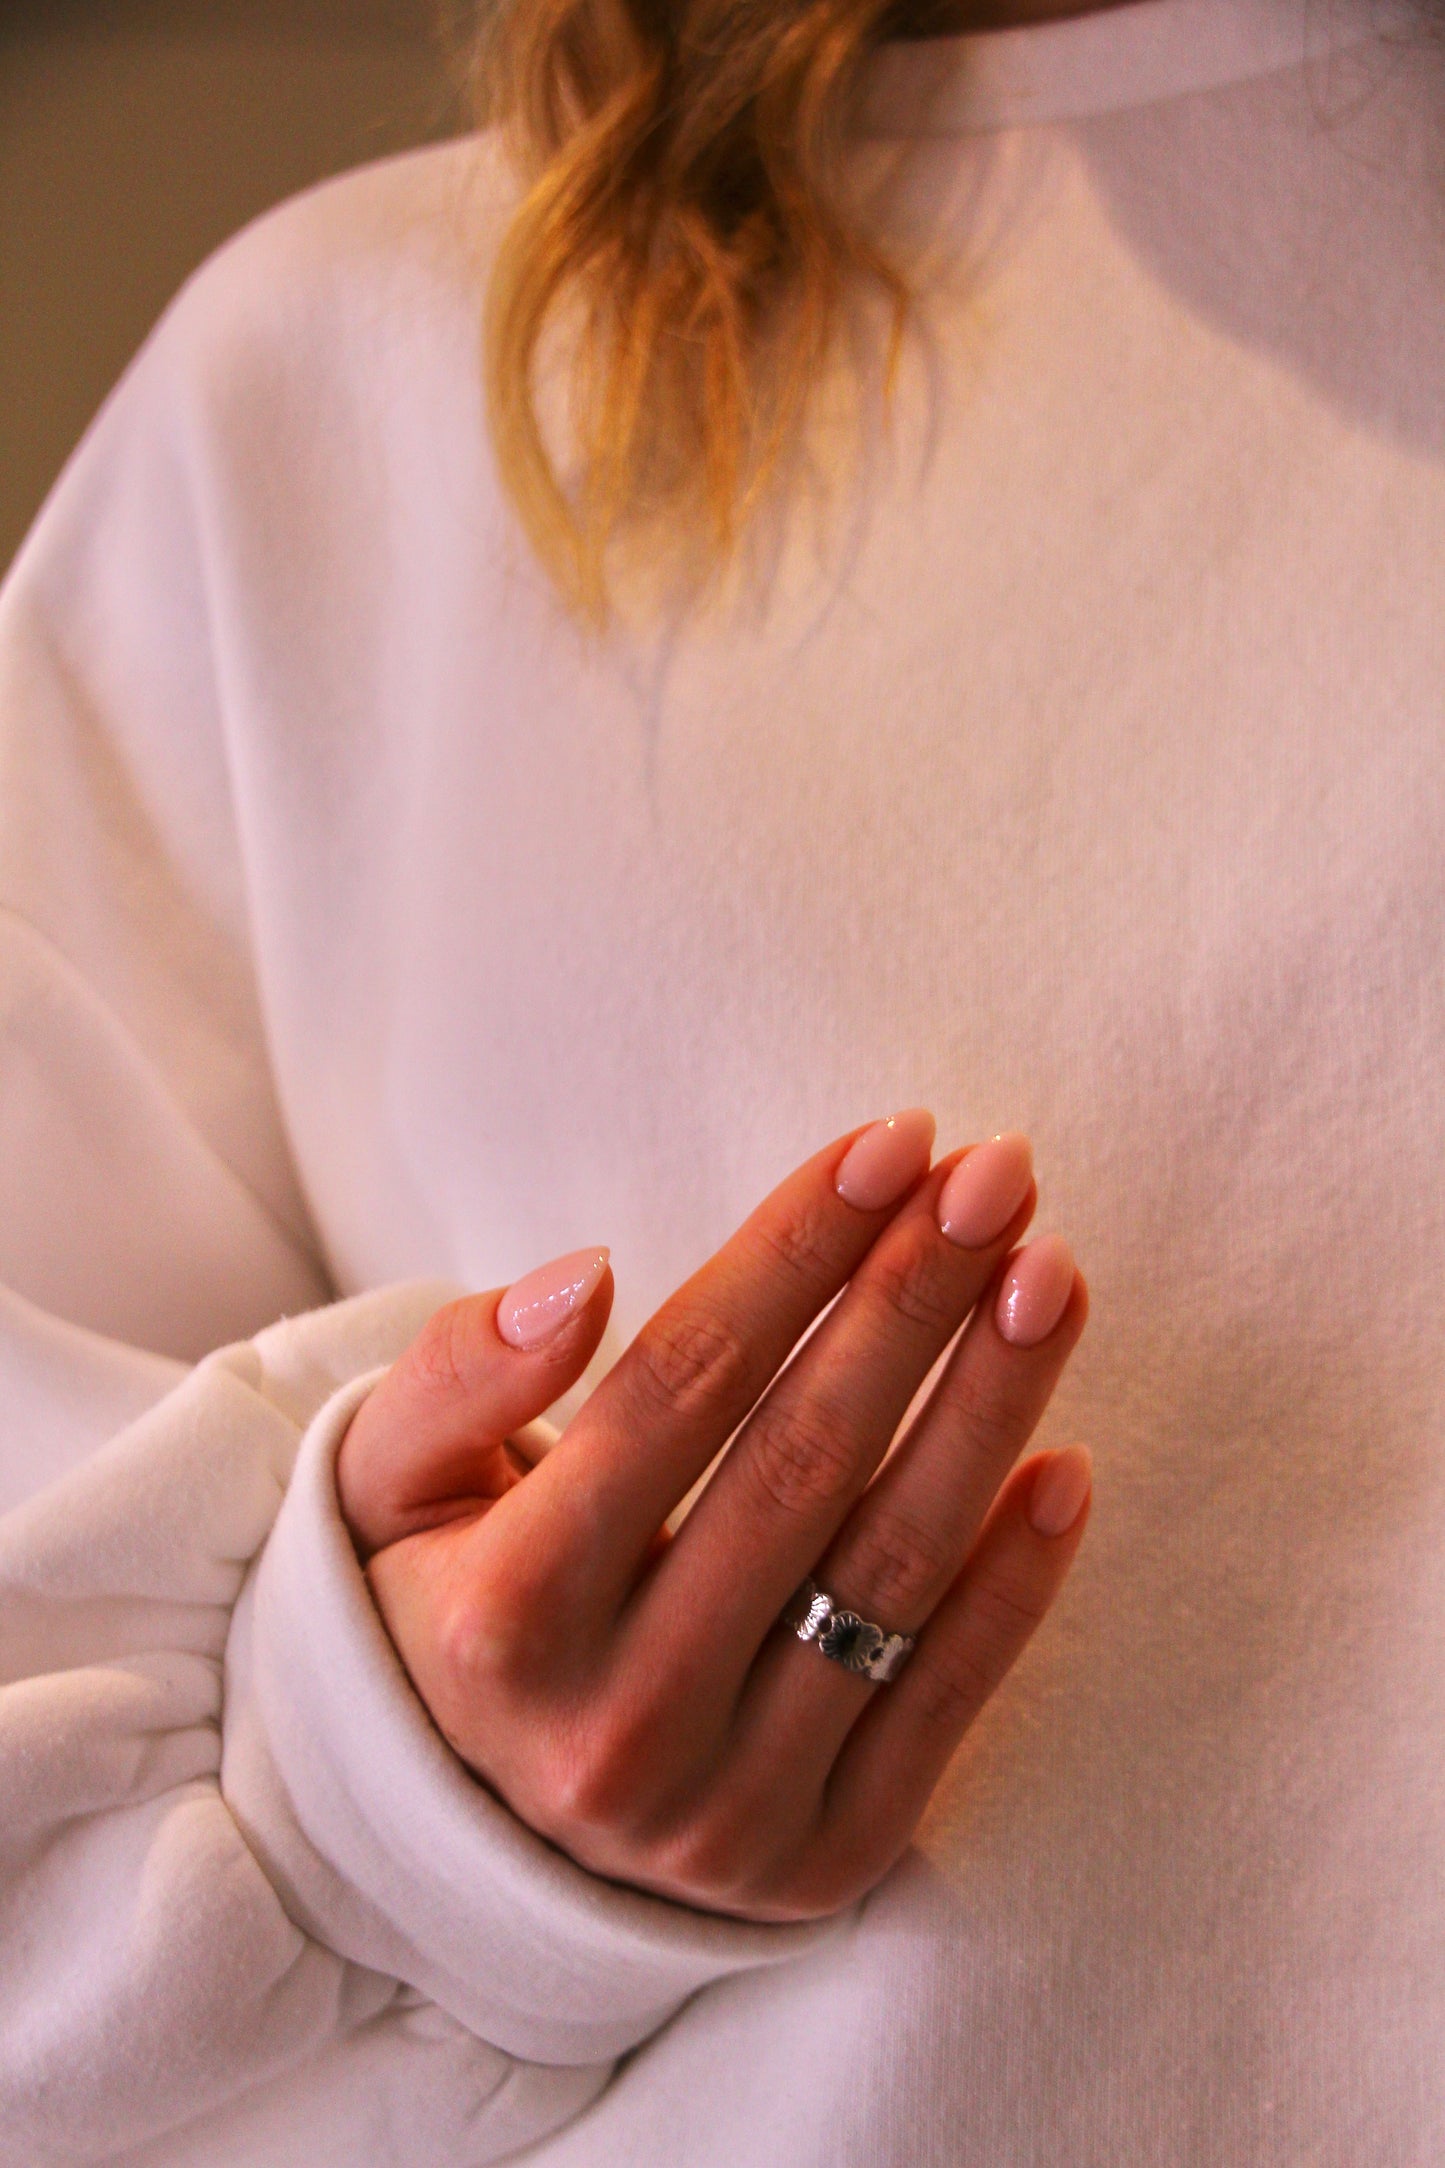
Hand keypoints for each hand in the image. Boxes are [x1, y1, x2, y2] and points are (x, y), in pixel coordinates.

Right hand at [337, 1114, 1090, 1922]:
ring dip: (990, 1408)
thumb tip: (581, 1277)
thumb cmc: (442, 1608)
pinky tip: (1065, 1464)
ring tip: (1048, 1277)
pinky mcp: (823, 1864)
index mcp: (504, 1621)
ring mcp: (729, 1810)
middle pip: (802, 1462)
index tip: (892, 1140)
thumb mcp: (388, 1486)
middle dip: (914, 1298)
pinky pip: (943, 1707)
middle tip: (998, 1172)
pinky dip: (1015, 1586)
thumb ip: (458, 1374)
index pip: (679, 1387)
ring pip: (890, 1573)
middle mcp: (616, 1725)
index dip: (795, 1250)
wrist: (470, 1841)